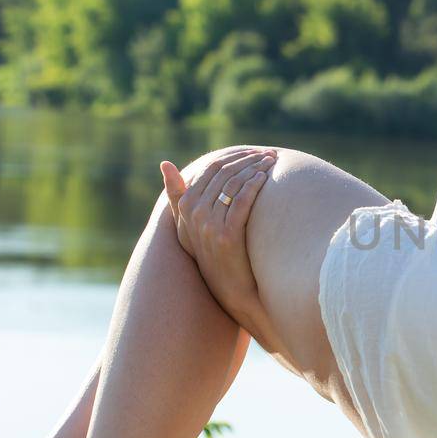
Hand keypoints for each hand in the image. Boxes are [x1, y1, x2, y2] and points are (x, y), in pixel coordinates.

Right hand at [159, 148, 274, 322]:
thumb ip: (177, 193)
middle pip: (224, 174)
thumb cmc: (210, 251)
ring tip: (272, 162)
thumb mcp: (187, 222)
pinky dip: (255, 185)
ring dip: (255, 168)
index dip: (233, 156)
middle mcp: (194, 214)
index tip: (253, 151)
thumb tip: (164, 163)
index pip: (211, 169)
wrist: (229, 286)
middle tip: (268, 153)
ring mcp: (210, 225)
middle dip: (248, 159)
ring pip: (234, 184)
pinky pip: (242, 201)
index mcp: (186, 206)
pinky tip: (267, 178)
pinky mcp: (227, 235)